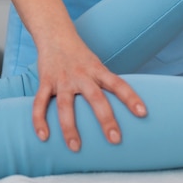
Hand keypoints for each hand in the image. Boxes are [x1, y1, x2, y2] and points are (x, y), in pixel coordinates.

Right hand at [32, 33, 146, 151]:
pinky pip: (40, 102)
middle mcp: (82, 75)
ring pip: (66, 105)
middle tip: (115, 140)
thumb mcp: (97, 65)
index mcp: (98, 70)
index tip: (143, 113)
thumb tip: (124, 108)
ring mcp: (62, 79)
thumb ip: (106, 84)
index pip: (118, 84)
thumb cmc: (80, 56)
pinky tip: (44, 137)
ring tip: (76, 148)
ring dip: (70, 128)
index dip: (131, 98)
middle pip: (96, 98)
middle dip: (106, 119)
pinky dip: (39, 120)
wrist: (55, 34)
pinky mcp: (45, 81)